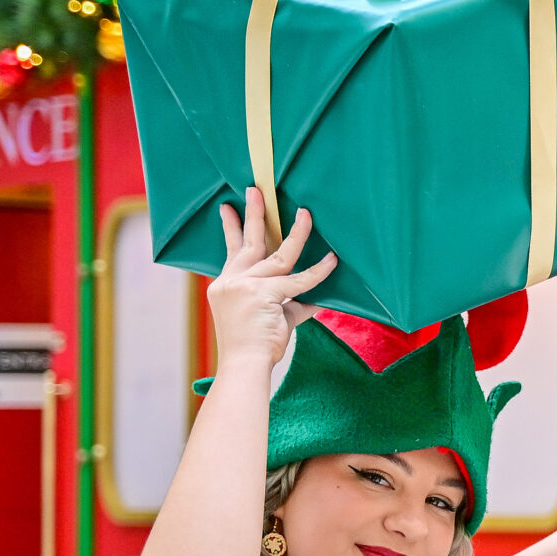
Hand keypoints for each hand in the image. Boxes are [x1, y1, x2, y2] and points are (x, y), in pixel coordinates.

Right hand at [208, 189, 336, 371]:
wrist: (243, 366)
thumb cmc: (253, 346)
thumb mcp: (268, 318)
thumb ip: (289, 304)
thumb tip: (315, 299)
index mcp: (225, 285)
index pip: (231, 251)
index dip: (231, 229)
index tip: (227, 208)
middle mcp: (232, 281)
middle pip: (247, 241)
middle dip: (252, 214)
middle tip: (255, 190)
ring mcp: (247, 286)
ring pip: (278, 254)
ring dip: (296, 232)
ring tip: (305, 214)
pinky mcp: (265, 294)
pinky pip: (299, 279)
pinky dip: (319, 271)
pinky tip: (332, 259)